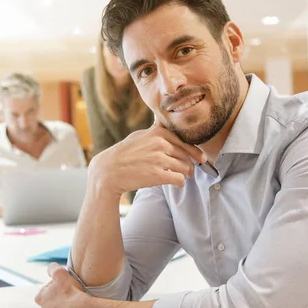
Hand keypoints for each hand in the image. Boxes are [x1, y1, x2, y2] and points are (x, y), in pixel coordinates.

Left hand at [35, 263, 87, 307]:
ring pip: (58, 305)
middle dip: (59, 293)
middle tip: (68, 289)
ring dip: (65, 301)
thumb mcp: (59, 272)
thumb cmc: (69, 292)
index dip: (56, 283)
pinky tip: (75, 304)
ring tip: (73, 297)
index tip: (63, 283)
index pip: (46, 287)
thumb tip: (50, 269)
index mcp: (39, 298)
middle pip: (52, 297)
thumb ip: (52, 268)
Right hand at [89, 120, 206, 194]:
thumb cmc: (123, 154)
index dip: (194, 150)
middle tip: (192, 171)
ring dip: (186, 174)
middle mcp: (160, 143)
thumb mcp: (138, 135)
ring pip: (185, 167)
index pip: (184, 140)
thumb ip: (154, 130)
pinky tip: (176, 184)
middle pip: (186, 154)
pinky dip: (180, 183)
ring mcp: (159, 159)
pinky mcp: (157, 175)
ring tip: (183, 177)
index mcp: (157, 132)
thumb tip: (164, 122)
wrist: (109, 171)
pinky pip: (179, 179)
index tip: (199, 157)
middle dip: (191, 164)